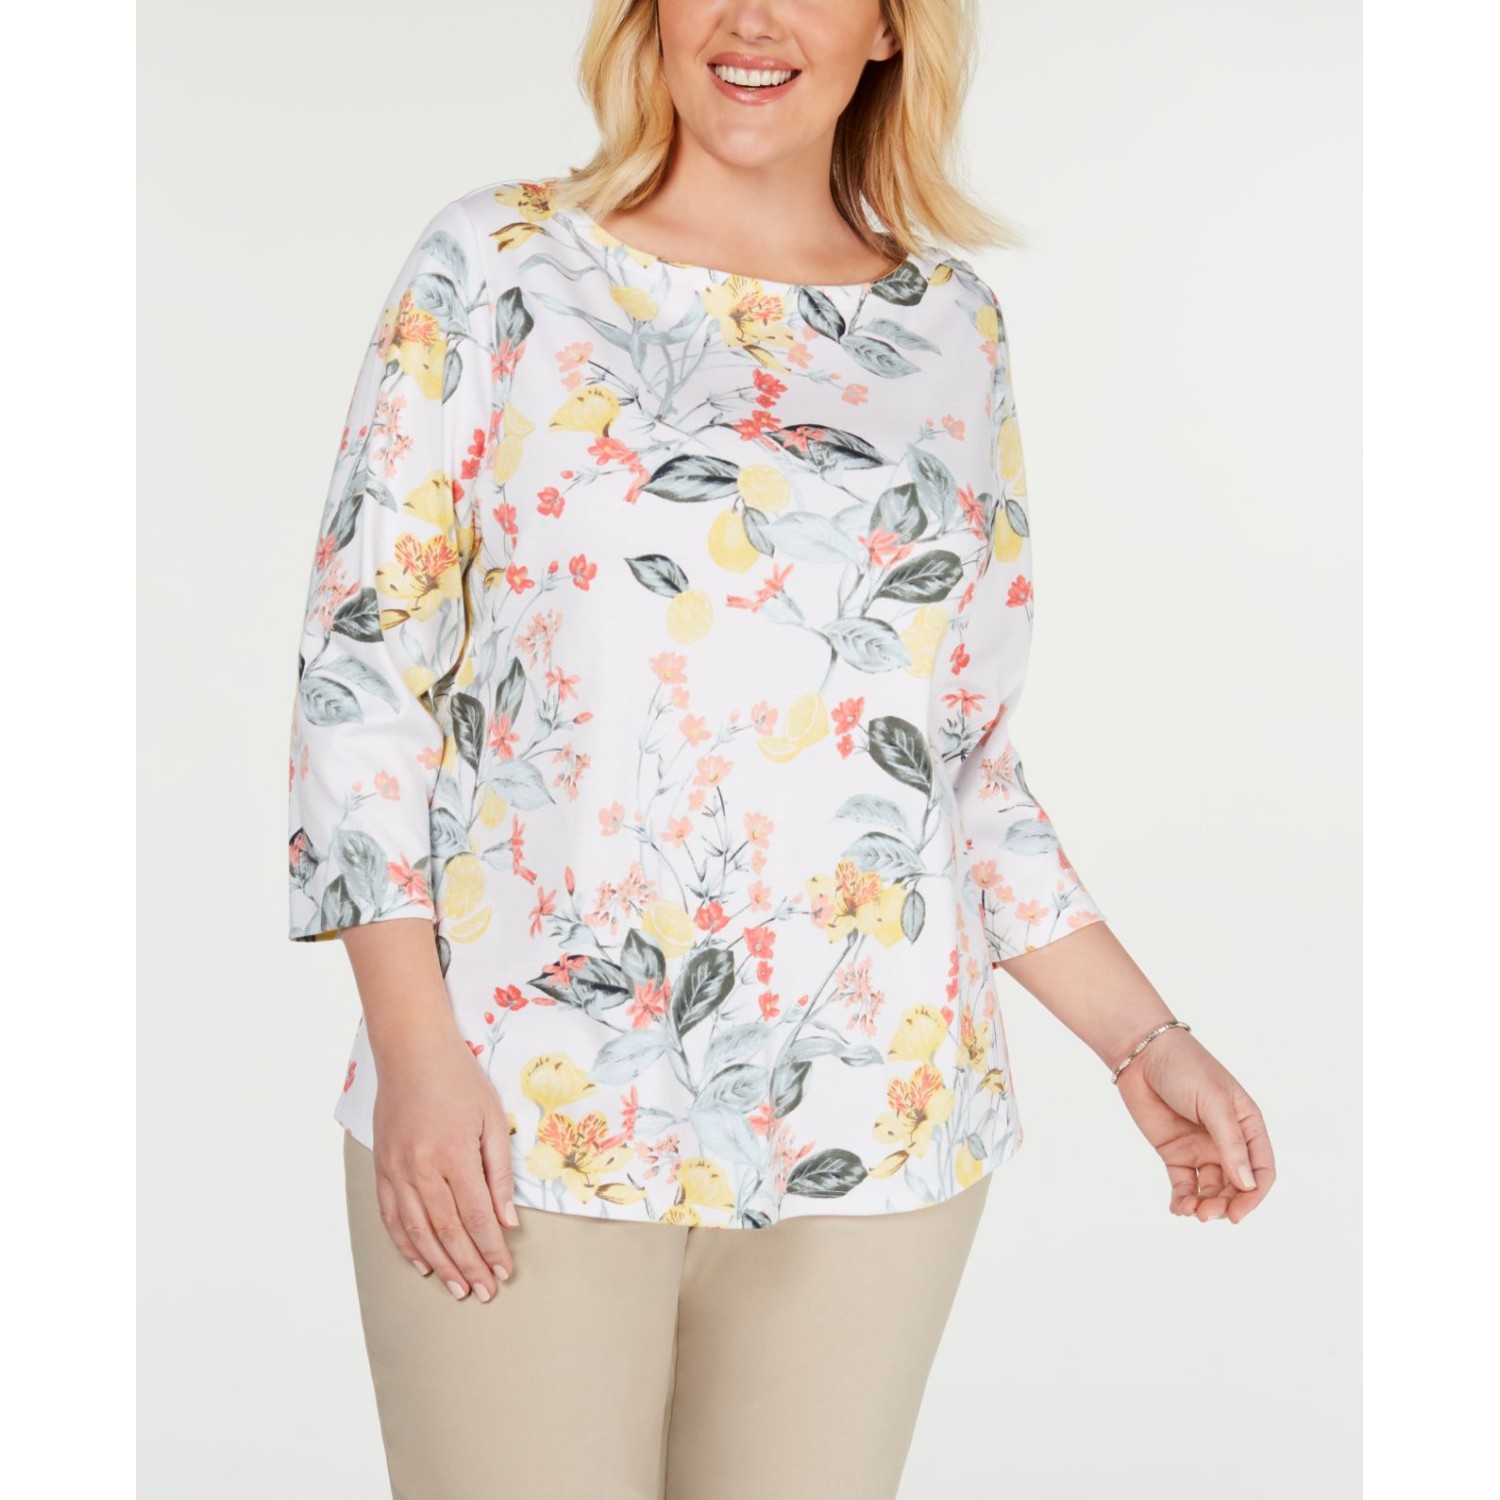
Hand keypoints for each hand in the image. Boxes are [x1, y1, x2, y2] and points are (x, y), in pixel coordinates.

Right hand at [369, 1021, 519, 1299]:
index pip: (477, 1216)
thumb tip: (507, 1220)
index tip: (504, 1271)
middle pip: (448, 1231)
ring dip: (440, 1264)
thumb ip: (499, 1172)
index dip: (492, 1249)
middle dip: (469, 1266)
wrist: (412, 1054)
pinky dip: (407, 1245)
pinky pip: (393, 1217)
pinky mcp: (382, 1169)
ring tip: (458, 1287)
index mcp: (454, 1154)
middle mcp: (422, 1168)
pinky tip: (423, 1263)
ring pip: (418, 1231)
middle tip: (484, 1291)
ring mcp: (397, 1171)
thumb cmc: (459, 1082)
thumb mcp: (491, 1120)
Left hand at [1113, 1027, 1275, 1222]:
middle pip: (1236, 1186)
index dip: (1254, 1195)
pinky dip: (1183, 1200)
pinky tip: (1178, 1208)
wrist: (1142, 1054)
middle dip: (1226, 1204)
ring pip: (1211, 1189)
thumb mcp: (1213, 1103)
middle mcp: (1227, 1141)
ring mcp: (1200, 1147)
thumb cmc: (1185, 1068)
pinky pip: (1184, 1184)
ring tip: (1192, 1212)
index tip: (1238, 1214)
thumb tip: (1246, 1185)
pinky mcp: (1175, 1151)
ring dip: (1205, 1205)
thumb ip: (1229, 1143)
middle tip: (1207, 1213)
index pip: (1261, 1170)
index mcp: (1247, 1125)